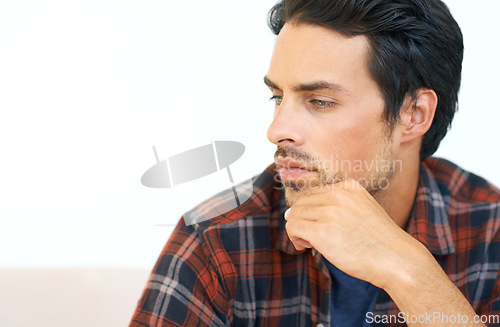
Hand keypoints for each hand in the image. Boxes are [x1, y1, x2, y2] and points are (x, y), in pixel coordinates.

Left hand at [284, 179, 431, 289]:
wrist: (397, 260)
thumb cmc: (379, 241)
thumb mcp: (362, 209)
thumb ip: (336, 206)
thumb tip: (292, 212)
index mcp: (349, 187)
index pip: (313, 194)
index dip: (310, 212)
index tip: (317, 226)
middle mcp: (338, 195)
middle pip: (301, 203)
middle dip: (301, 221)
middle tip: (310, 238)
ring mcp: (330, 212)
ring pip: (294, 215)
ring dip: (297, 230)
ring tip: (309, 244)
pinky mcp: (322, 231)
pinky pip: (293, 228)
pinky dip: (295, 238)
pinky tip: (306, 248)